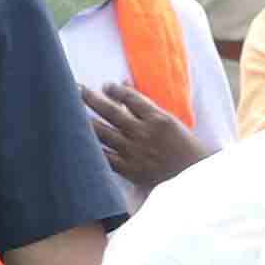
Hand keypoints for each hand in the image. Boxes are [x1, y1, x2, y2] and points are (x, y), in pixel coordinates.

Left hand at [86, 81, 210, 193]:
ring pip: (103, 133)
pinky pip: (104, 156)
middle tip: (77, 88)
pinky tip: (80, 140)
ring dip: (86, 121)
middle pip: (111, 111)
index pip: (130, 98)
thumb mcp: (171, 122)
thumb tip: (124, 85)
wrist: (193, 179)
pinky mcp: (128, 169)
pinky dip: (91, 148)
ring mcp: (134, 151)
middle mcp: (143, 133)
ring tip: (70, 111)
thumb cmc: (185, 148)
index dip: (115, 90)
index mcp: (158, 118)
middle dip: (91, 98)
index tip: (106, 86)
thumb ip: (146, 105)